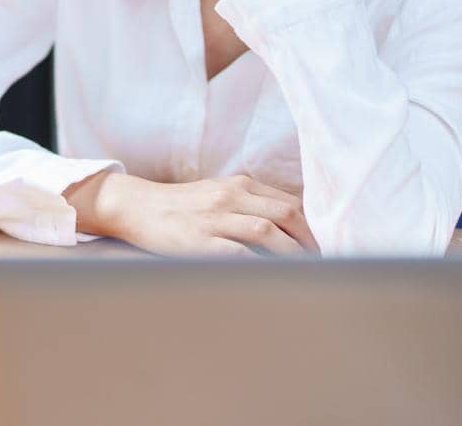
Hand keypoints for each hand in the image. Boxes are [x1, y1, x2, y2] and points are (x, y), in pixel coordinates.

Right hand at [65, 171, 318, 256]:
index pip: (289, 202)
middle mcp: (231, 196)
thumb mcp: (219, 194)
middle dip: (310, 239)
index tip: (324, 246)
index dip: (313, 225)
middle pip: (286, 212)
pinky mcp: (199, 239)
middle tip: (323, 262)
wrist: (137, 206)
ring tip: (305, 270)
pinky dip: (259, 264)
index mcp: (239, 184)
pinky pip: (237, 252)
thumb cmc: (182, 206)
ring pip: (267, 230)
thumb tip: (288, 227)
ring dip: (292, 252)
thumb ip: (249, 204)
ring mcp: (215, 217)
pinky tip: (271, 275)